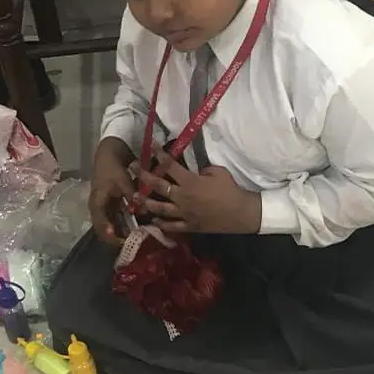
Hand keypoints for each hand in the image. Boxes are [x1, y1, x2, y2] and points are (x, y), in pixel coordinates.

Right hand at [89, 138, 136, 245]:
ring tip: (135, 240)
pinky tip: (135, 230)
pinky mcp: (109, 208)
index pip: (101, 224)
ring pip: (110, 228)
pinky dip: (123, 227)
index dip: (111, 235)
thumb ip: (131, 195)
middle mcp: (98, 210)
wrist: (107, 156)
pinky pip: (115, 222)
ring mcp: (103, 210)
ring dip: (121, 235)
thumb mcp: (122, 180)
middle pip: (103, 231)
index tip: (123, 241)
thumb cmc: (112, 167)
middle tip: (132, 244)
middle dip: (117, 239)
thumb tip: (141, 211)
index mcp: (97, 203)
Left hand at [134, 149, 261, 234]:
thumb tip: (195, 173)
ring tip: (135, 197)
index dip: (160, 155)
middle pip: (158, 185)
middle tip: (133, 167)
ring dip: (146, 202)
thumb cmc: (231, 190)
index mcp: (190, 182)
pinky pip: (172, 226)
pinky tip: (153, 220)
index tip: (151, 147)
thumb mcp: (218, 172)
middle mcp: (182, 197)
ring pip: (160, 208)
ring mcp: (184, 214)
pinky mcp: (189, 226)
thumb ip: (202, 171)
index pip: (170, 166)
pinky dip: (162, 224)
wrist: (241, 213)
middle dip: (144, 175)